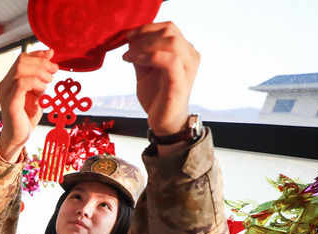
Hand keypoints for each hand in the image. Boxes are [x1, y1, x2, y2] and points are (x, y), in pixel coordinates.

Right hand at [0, 49, 57, 161]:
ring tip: (48, 82)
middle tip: (53, 72)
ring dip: (39, 72)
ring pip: (20, 69)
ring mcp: (6, 93)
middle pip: (21, 60)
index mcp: (10, 80)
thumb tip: (49, 53)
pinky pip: (21, 84)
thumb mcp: (38, 92)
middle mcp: (5, 84)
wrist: (18, 137)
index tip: (51, 57)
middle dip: (41, 63)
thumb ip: (41, 75)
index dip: (38, 54)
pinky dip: (35, 83)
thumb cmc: (27, 116)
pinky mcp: (10, 103)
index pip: (22, 58)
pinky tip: (42, 90)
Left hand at [123, 22, 199, 136]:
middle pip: (170, 30)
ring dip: (145, 46)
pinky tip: (136, 62)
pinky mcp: (180, 82)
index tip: (128, 36)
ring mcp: (187, 68)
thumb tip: (130, 38)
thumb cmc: (156, 96)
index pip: (168, 27)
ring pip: (171, 42)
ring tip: (129, 57)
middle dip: (144, 36)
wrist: (164, 122)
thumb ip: (140, 53)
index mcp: (184, 51)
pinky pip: (169, 60)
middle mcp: (190, 56)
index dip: (146, 28)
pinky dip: (149, 57)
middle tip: (127, 49)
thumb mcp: (145, 70)